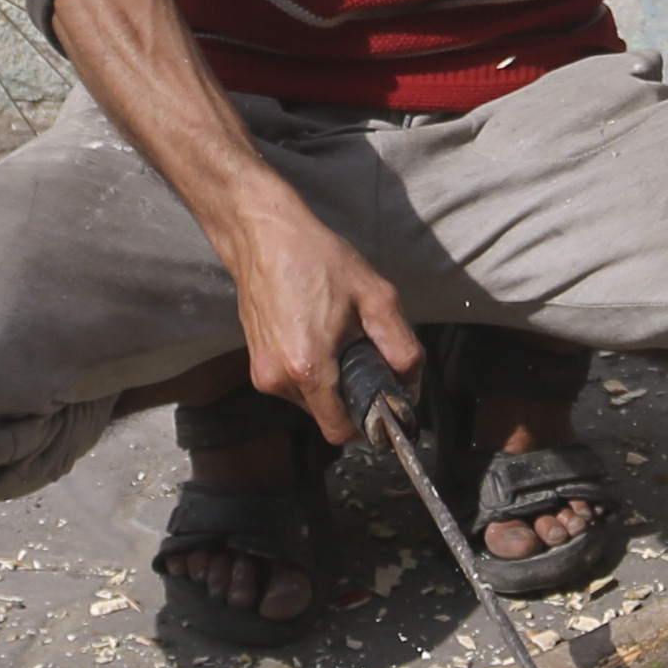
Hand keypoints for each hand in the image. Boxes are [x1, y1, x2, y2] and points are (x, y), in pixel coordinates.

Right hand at [226, 185, 424, 457]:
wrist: (263, 235)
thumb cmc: (316, 259)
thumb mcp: (376, 297)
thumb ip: (402, 347)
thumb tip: (411, 384)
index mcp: (308, 367)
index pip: (341, 431)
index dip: (368, 421)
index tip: (383, 400)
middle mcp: (278, 378)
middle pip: (328, 415)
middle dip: (351, 393)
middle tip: (363, 352)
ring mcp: (262, 372)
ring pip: (311, 400)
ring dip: (330, 380)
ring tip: (336, 335)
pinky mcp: (256, 363)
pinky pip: (294, 382)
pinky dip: (312, 369)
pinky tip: (317, 332)